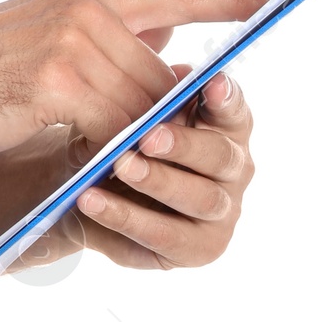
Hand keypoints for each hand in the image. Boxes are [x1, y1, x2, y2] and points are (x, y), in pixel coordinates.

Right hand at [0, 0, 274, 164]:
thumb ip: (104, 31)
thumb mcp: (43, 31)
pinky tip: (99, 167)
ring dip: (135, 139)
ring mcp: (75, 41)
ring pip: (141, 103)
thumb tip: (171, 36)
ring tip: (125, 162)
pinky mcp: (60, 81)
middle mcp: (88, 6)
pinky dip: (113, 150)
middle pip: (160, 70)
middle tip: (165, 143)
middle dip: (162, 113)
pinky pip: (114, 126)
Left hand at [72, 69, 255, 269]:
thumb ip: (153, 96)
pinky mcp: (198, 249)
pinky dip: (126, 216)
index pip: (234, 111)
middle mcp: (235, 171)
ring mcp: (223, 213)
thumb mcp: (130, 115)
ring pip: (199, 198)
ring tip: (118, 166)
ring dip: (157, 181)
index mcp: (227, 129)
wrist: (85, 190)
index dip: (226, 98)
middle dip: (184, 145)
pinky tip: (92, 200)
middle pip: (220, 156)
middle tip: (147, 136)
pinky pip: (164, 235)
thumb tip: (175, 72)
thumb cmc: (122, 142)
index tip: (211, 83)